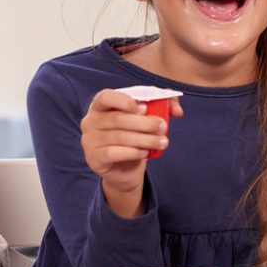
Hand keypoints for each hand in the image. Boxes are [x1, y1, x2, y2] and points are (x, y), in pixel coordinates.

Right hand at [80, 88, 182, 217]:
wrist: (124, 169)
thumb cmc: (134, 136)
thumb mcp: (147, 119)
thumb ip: (163, 107)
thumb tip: (177, 110)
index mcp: (100, 106)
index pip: (105, 97)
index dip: (124, 101)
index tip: (145, 107)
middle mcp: (90, 121)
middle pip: (117, 119)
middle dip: (144, 123)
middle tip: (164, 127)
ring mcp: (89, 141)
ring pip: (119, 137)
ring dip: (145, 139)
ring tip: (163, 142)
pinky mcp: (94, 159)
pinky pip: (114, 153)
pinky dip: (133, 152)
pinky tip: (146, 153)